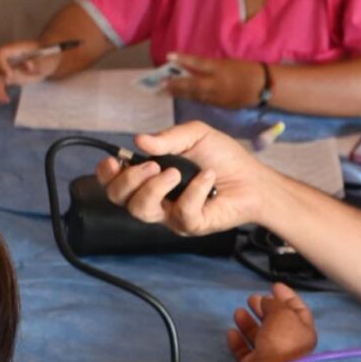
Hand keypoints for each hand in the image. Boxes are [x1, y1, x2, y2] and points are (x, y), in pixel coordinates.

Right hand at [0, 40, 60, 103]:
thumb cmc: (48, 56)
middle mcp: (6, 60)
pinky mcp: (9, 78)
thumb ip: (37, 63)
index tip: (8, 75)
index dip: (0, 64)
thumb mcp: (47, 59)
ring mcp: (6, 69)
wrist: (50, 58)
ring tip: (4, 100)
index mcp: (13, 50)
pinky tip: (5, 100)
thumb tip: (27, 66)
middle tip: (2, 96)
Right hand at [95, 121, 274, 234]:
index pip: (114, 183)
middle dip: (129, 180)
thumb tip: (139, 140)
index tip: (113, 162)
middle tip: (153, 166)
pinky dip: (194, 191)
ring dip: (153, 189)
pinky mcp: (192, 225)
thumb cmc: (223, 158)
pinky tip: (208, 178)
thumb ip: (168, 138)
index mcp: (149, 177)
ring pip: (142, 211)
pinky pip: (182, 213)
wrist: (254, 179)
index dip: (106, 175)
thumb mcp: (196, 136)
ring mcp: (171, 215)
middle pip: (120, 199)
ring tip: (175, 172)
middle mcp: (156, 199)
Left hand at [165, 52, 264, 107]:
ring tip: (166, 91)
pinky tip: (184, 97)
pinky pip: (203, 101)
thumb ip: (209, 65)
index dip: (183, 59)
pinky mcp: (221, 105)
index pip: (198, 63)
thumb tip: (191, 66)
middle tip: (160, 83)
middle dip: (175, 84)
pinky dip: (192, 98)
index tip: (168, 56)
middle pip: (192, 84)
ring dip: (180, 93)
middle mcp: (216, 84)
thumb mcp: (227, 62)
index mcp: (219, 69)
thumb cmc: (246, 70)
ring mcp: (218, 96)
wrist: (263, 86)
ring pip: (195, 95)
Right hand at [227, 283, 316, 361]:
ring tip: (238, 310)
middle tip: (252, 297)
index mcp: (304, 332)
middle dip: (265, 308)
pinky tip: (231, 332)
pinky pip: (245, 350)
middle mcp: (289, 344)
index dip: (287, 296)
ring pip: (260, 335)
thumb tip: (266, 301)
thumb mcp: (283, 313)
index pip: (298, 310)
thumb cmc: (281, 339)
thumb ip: (275, 303)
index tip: (274, 286)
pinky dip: (239, 341)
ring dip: (249, 322)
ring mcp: (271, 356)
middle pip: (277, 322)